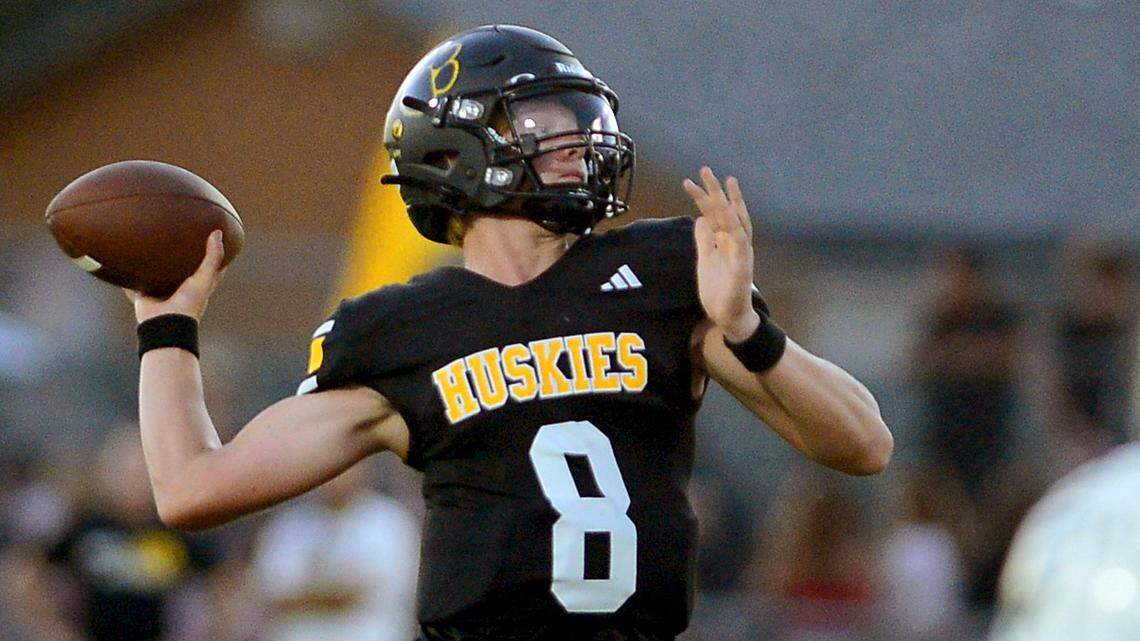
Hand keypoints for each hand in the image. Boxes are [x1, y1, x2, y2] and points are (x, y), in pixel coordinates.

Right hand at [123, 230, 227, 322]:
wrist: (163, 324)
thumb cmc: (188, 303)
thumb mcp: (204, 278)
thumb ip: (212, 257)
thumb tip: (218, 232)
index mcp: (198, 285)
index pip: (211, 267)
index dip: (213, 253)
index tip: (213, 235)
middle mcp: (181, 287)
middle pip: (182, 268)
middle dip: (180, 255)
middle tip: (177, 233)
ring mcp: (163, 291)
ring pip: (158, 273)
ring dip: (155, 263)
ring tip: (149, 242)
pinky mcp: (145, 294)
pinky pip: (135, 283)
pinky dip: (130, 275)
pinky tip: (123, 261)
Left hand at [682, 167, 759, 342]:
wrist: (729, 316)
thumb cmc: (719, 289)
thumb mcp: (706, 259)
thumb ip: (705, 239)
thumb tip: (700, 219)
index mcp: (726, 241)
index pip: (717, 214)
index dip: (709, 196)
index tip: (698, 180)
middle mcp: (736, 242)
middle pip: (727, 211)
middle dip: (717, 190)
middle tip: (706, 170)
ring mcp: (741, 252)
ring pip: (736, 220)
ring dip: (729, 201)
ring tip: (721, 183)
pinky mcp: (743, 264)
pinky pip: (740, 241)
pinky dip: (734, 225)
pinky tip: (727, 212)